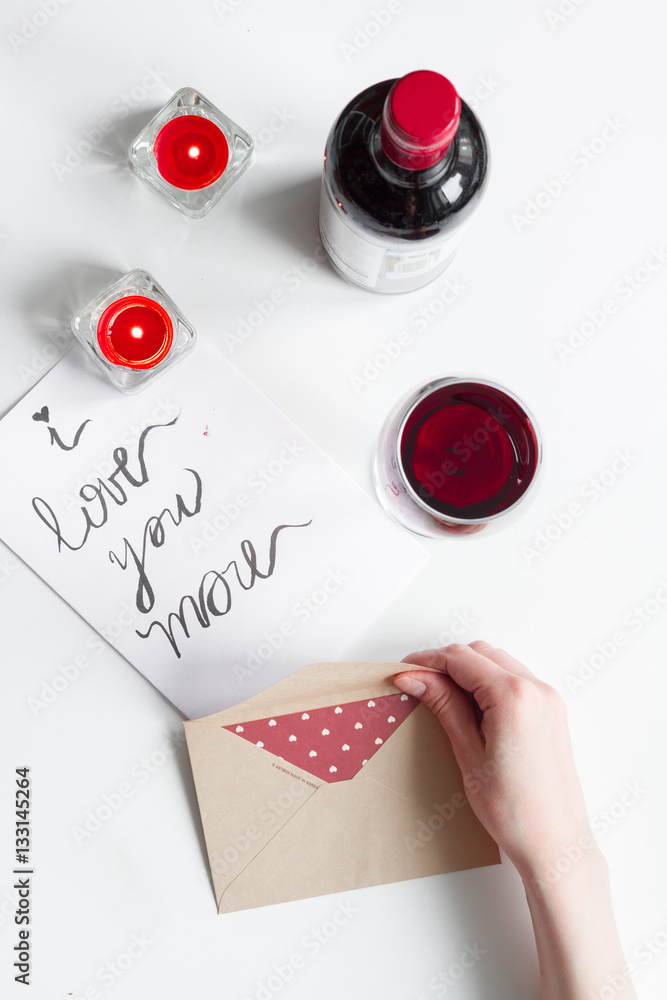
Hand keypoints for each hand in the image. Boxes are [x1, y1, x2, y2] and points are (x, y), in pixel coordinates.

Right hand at [394, 641, 596, 879]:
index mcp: (514, 697)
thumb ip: (444, 706)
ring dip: (468, 671)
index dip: (427, 662)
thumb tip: (416, 678)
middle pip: (480, 653)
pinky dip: (489, 683)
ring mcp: (549, 699)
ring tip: (441, 699)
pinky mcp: (553, 711)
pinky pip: (515, 679)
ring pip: (498, 662)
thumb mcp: (468, 754)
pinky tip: (471, 708)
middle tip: (418, 686)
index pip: (461, 659)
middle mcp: (537, 689)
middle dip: (446, 663)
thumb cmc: (514, 810)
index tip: (404, 673)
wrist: (555, 844)